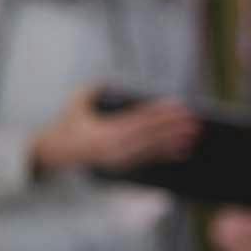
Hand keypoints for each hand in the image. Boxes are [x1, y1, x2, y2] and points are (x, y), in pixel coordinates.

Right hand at [31, 87, 200, 174]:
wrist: (55, 154)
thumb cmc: (68, 124)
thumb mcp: (77, 100)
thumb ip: (97, 89)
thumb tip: (116, 83)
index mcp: (103, 134)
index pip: (139, 120)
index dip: (160, 112)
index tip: (178, 105)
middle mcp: (114, 150)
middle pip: (150, 136)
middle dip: (174, 128)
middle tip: (195, 120)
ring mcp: (120, 161)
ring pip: (152, 150)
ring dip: (175, 142)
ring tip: (195, 135)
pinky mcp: (124, 167)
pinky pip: (148, 160)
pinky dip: (166, 154)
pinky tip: (183, 150)